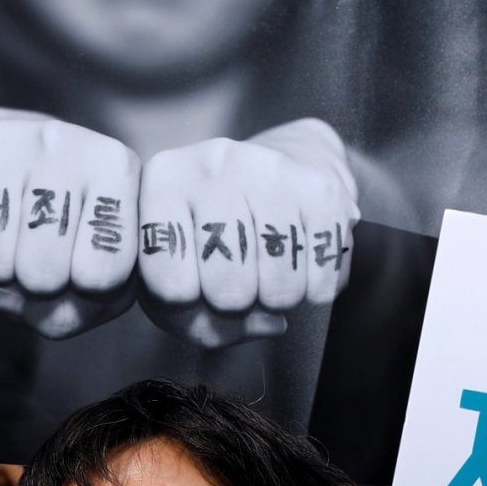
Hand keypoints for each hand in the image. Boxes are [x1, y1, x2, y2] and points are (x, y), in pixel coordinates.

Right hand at [0, 110, 140, 338]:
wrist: (24, 166)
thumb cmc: (78, 233)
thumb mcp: (102, 276)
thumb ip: (74, 312)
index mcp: (115, 166)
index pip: (102, 274)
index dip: (91, 290)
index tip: (90, 260)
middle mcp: (62, 142)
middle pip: (42, 274)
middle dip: (41, 285)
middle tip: (44, 253)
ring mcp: (5, 143)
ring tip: (13, 238)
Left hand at [137, 120, 358, 345]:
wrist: (284, 168)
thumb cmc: (215, 235)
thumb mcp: (179, 274)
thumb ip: (192, 319)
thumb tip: (264, 322)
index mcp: (165, 180)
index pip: (168, 285)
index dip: (183, 306)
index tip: (189, 285)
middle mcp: (213, 163)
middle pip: (227, 288)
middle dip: (233, 306)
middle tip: (234, 285)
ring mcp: (271, 170)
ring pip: (280, 286)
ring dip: (276, 300)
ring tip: (268, 273)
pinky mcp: (321, 189)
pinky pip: (322, 278)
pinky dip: (315, 289)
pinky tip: (302, 265)